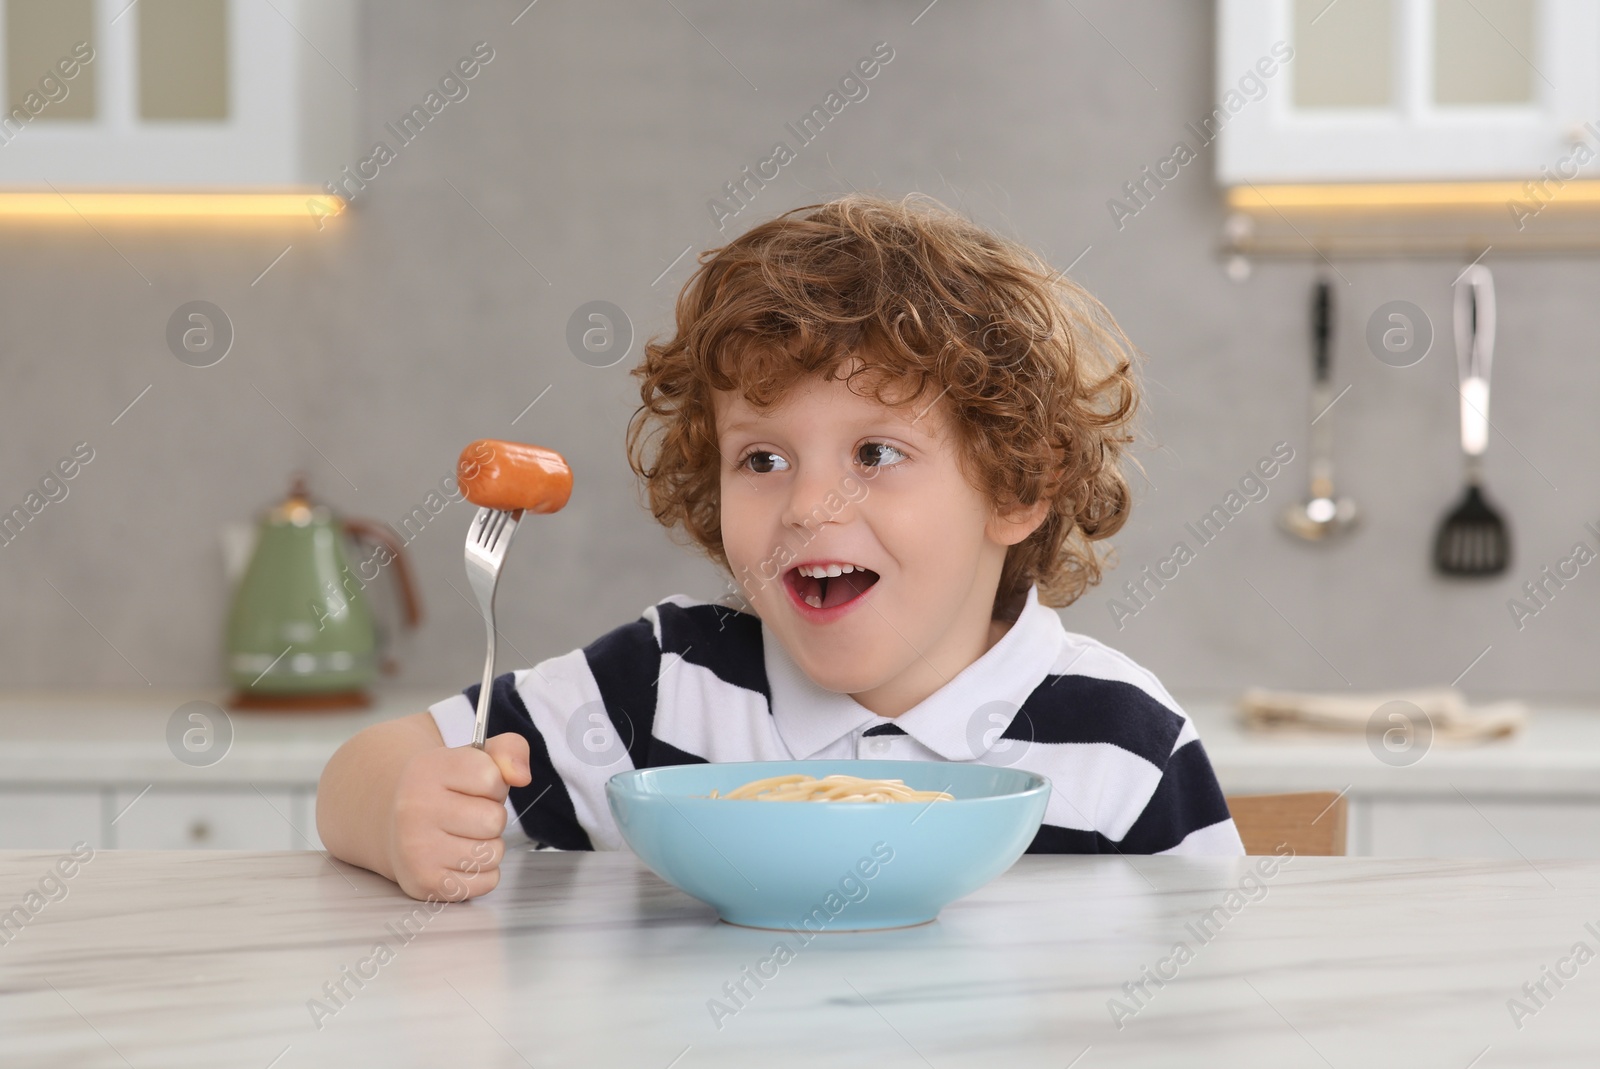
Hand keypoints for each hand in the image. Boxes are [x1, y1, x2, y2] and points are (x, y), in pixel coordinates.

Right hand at [385, 732, 531, 901]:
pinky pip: (487, 881)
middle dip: (492, 817)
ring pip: (492, 853)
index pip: (492, 778)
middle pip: (494, 820)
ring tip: (463, 835)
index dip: (495, 783)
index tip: (475, 785)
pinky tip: (458, 858)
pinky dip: (482, 872)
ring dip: (488, 846)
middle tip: (468, 814)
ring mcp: (417, 849)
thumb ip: (509, 750)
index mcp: (428, 769)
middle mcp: (415, 808)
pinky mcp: (425, 882)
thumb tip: (522, 776)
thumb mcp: (474, 758)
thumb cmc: (444, 791)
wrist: (396, 826)